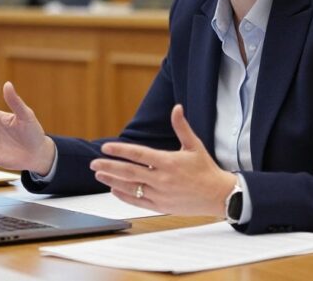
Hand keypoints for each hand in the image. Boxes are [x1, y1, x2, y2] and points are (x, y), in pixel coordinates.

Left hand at [90, 104, 236, 217]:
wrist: (218, 195)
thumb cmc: (206, 169)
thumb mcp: (194, 145)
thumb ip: (182, 127)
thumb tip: (177, 107)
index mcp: (168, 162)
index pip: (138, 154)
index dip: (120, 150)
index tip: (105, 147)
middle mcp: (162, 179)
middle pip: (129, 172)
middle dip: (109, 166)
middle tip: (93, 163)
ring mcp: (160, 194)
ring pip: (130, 187)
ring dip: (112, 180)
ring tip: (99, 174)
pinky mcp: (161, 205)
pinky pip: (137, 201)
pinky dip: (124, 195)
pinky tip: (114, 189)